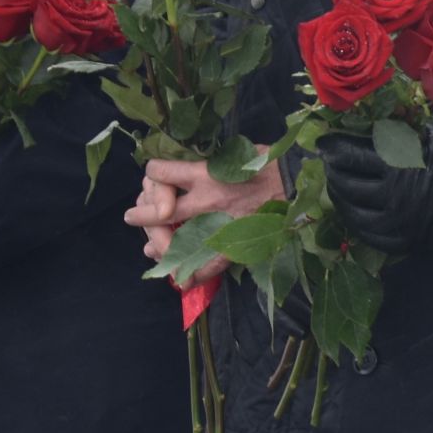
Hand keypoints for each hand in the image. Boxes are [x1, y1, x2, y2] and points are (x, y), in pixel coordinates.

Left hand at [123, 156, 283, 282]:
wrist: (299, 182)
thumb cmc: (269, 162)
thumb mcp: (234, 154)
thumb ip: (209, 165)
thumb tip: (190, 170)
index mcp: (205, 173)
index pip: (160, 173)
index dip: (153, 173)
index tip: (155, 176)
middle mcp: (205, 200)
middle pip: (157, 211)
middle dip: (141, 213)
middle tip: (133, 215)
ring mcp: (217, 226)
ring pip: (174, 241)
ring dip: (155, 244)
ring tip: (148, 248)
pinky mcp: (233, 245)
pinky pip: (206, 267)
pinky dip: (191, 276)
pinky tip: (181, 279)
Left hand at [320, 124, 432, 255]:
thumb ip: (403, 135)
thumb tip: (378, 130)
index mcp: (396, 167)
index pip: (353, 156)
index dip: (335, 148)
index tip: (323, 144)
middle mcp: (390, 199)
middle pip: (348, 185)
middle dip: (334, 172)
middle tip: (329, 163)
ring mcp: (397, 225)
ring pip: (354, 214)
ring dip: (341, 198)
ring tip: (338, 186)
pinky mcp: (406, 242)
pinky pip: (371, 235)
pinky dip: (358, 222)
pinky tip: (356, 212)